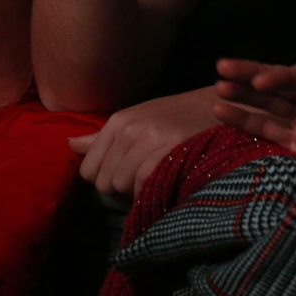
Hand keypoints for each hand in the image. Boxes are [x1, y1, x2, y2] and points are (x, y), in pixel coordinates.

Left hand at [68, 87, 218, 200]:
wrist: (226, 105)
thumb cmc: (181, 116)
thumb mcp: (140, 119)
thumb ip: (104, 137)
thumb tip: (69, 145)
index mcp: (119, 120)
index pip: (88, 170)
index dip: (105, 180)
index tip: (128, 176)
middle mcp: (130, 128)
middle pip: (104, 182)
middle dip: (122, 189)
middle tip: (147, 178)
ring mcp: (150, 139)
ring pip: (122, 185)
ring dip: (138, 191)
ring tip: (159, 177)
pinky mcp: (170, 151)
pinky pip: (144, 184)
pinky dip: (153, 190)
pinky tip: (168, 180)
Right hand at [213, 59, 295, 156]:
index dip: (283, 77)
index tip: (263, 79)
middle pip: (279, 84)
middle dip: (251, 75)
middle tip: (222, 66)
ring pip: (268, 104)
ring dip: (243, 96)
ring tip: (218, 86)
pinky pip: (268, 130)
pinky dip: (245, 121)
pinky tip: (221, 110)